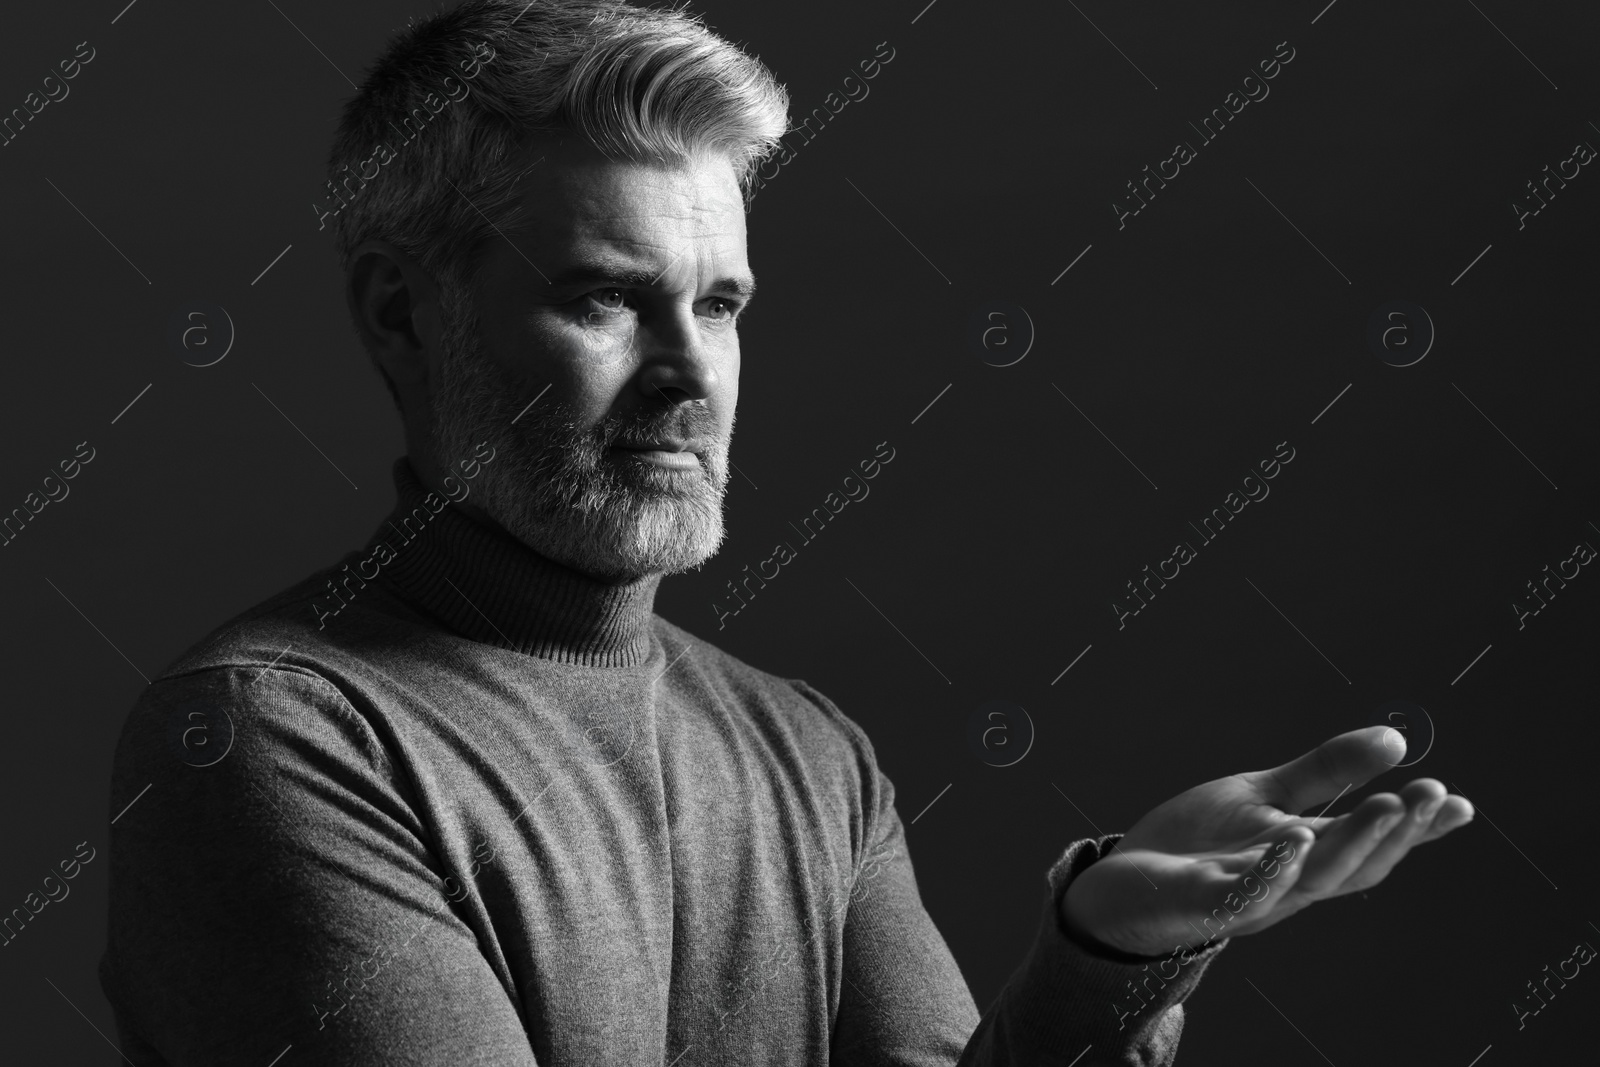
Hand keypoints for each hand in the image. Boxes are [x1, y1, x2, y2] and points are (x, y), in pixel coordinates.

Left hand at [1059, 726, 1473, 957]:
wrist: (1122, 887)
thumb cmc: (1199, 845)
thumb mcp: (1265, 797)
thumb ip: (1325, 771)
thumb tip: (1396, 739)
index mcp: (1308, 859)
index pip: (1373, 846)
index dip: (1418, 829)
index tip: (1461, 803)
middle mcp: (1288, 884)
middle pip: (1353, 866)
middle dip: (1395, 832)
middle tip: (1431, 794)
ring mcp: (1246, 897)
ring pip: (1309, 880)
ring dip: (1349, 845)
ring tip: (1384, 805)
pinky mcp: (1200, 903)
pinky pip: (1241, 892)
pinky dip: (1271, 869)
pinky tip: (1295, 838)